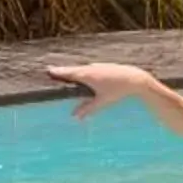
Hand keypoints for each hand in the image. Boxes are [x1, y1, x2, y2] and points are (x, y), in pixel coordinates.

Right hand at [46, 61, 162, 121]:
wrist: (134, 78)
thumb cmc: (117, 90)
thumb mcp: (102, 101)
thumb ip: (88, 108)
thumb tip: (74, 117)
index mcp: (87, 75)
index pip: (68, 73)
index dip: (58, 72)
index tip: (47, 70)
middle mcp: (90, 68)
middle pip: (72, 69)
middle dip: (62, 71)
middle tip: (49, 70)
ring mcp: (96, 66)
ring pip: (80, 69)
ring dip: (71, 71)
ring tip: (62, 73)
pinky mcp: (102, 67)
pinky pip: (87, 69)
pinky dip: (80, 71)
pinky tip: (80, 75)